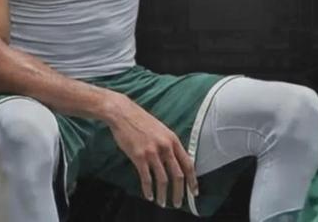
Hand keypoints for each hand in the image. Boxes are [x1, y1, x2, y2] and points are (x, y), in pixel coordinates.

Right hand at [106, 94, 197, 208]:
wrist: (124, 114)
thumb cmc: (142, 121)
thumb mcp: (162, 130)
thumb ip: (169, 145)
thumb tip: (176, 162)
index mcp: (173, 139)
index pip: (188, 163)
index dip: (192, 180)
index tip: (194, 191)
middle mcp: (165, 147)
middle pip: (177, 174)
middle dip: (179, 192)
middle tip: (178, 203)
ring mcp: (152, 152)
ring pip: (162, 179)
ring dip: (163, 194)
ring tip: (162, 203)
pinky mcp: (139, 156)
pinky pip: (146, 178)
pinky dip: (148, 189)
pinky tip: (149, 196)